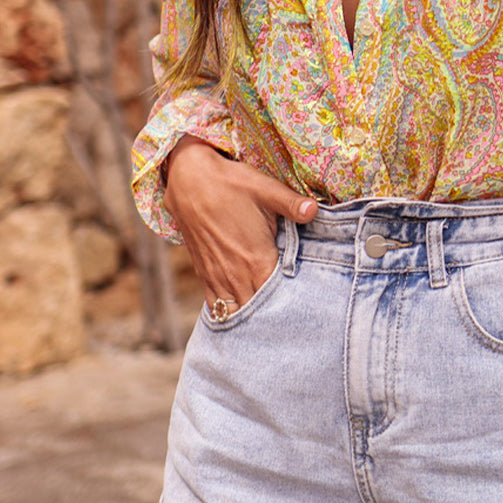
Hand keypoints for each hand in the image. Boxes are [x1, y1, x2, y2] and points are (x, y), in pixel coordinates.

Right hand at [163, 135, 316, 312]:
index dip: (291, 306)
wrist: (188, 180)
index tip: (304, 308)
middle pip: (257, 312)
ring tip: (268, 322)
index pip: (277, 299)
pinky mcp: (203, 273)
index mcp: (256, 260)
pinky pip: (216, 305)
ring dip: (251, 318)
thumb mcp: (266, 189)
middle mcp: (235, 275)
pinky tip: (242, 312)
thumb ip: (293, 205)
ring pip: (235, 313)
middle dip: (274, 318)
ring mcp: (217, 277)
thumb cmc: (230, 183)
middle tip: (291, 320)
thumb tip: (315, 211)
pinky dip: (230, 312)